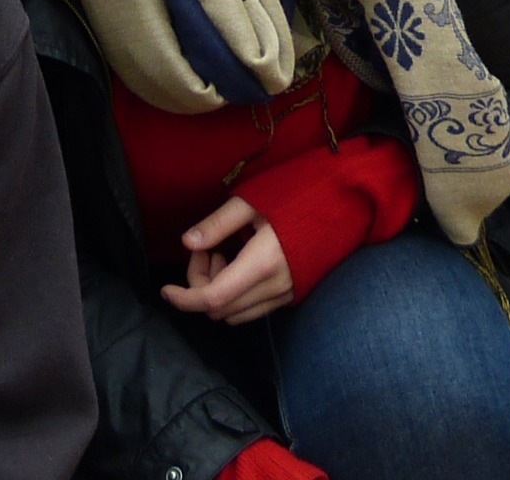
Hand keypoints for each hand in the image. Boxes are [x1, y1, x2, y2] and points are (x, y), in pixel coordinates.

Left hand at [160, 197, 294, 325]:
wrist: (343, 205)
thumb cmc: (297, 194)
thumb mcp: (253, 200)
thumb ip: (218, 223)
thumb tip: (187, 243)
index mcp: (263, 262)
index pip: (213, 298)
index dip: (184, 299)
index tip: (166, 289)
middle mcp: (275, 286)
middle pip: (219, 309)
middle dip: (200, 285)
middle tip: (206, 250)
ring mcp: (286, 294)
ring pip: (235, 314)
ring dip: (217, 293)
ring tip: (222, 255)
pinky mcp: (293, 295)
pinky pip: (253, 309)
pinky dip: (234, 296)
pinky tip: (238, 265)